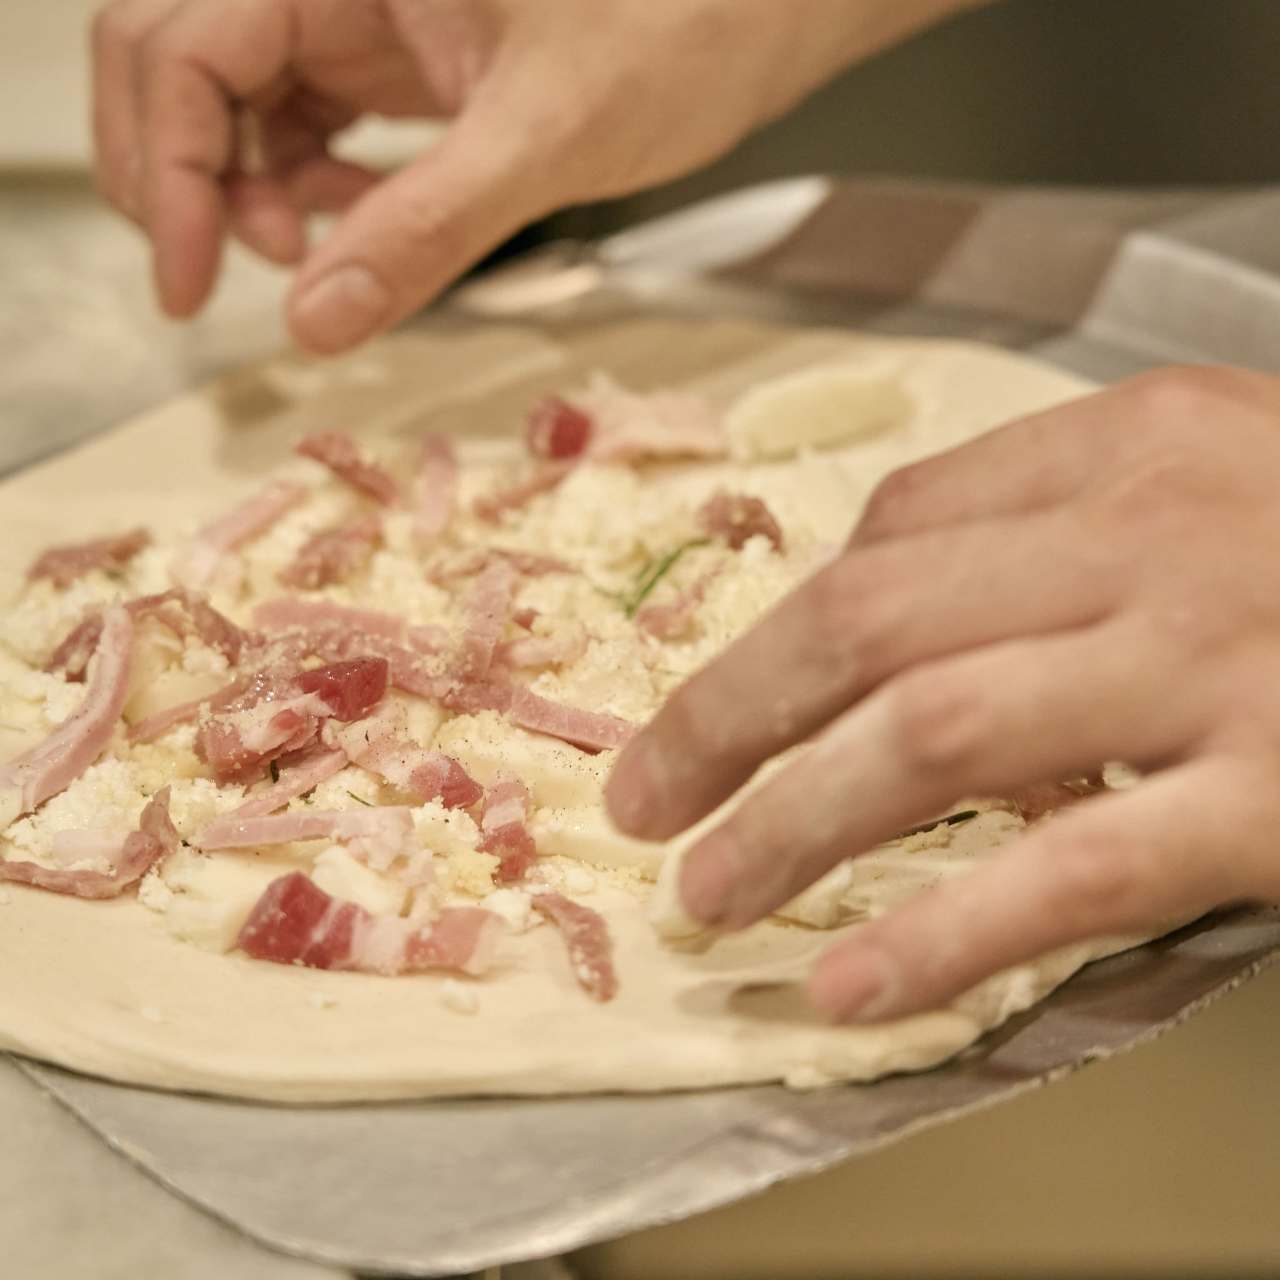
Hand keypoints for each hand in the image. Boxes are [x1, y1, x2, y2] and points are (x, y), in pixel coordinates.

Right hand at [91, 0, 978, 352]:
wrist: (767, 6)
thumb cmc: (685, 20)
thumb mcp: (545, 135)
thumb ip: (424, 227)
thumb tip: (314, 322)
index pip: (184, 44)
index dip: (170, 170)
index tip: (187, 286)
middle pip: (187, 62)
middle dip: (190, 176)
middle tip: (224, 280)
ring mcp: (367, 7)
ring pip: (245, 97)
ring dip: (252, 190)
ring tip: (312, 258)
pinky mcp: (405, 50)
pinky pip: (315, 116)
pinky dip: (314, 185)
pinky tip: (349, 230)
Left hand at [607, 366, 1279, 1020]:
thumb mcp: (1217, 474)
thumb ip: (1061, 514)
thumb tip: (892, 587)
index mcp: (1131, 448)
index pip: (897, 532)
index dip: (784, 628)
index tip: (726, 704)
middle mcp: (1152, 539)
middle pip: (867, 622)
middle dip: (730, 714)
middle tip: (644, 794)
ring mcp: (1211, 668)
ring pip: (933, 735)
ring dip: (794, 820)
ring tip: (707, 891)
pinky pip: (1074, 868)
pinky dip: (944, 930)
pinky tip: (852, 982)